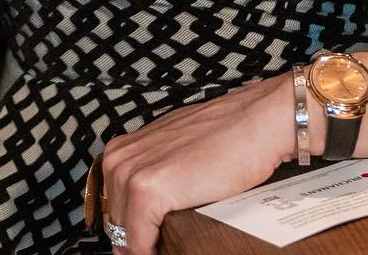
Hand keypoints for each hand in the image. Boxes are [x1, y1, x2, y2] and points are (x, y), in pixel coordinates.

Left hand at [96, 75, 302, 254]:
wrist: (253, 125)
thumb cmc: (223, 139)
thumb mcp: (173, 153)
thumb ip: (154, 174)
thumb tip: (148, 214)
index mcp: (121, 152)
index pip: (114, 212)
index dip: (133, 234)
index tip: (153, 241)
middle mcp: (118, 160)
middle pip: (117, 226)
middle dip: (140, 242)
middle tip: (166, 246)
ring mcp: (130, 174)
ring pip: (125, 237)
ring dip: (149, 248)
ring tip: (173, 246)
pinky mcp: (146, 191)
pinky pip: (138, 244)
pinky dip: (153, 254)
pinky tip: (173, 251)